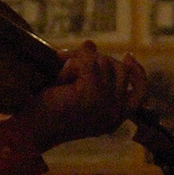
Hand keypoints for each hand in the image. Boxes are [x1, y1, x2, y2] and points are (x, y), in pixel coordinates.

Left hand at [16, 41, 146, 152]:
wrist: (32, 130)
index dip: (138, 72)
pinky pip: (88, 60)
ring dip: (78, 62)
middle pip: (119, 69)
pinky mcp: (92, 92)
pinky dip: (71, 62)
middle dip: (95, 60)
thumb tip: (91, 45)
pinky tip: (60, 76)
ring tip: (61, 77)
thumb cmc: (48, 113)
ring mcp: (106, 103)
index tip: (129, 56)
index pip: (141, 92)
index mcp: (115, 119)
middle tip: (69, 63)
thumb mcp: (77, 97)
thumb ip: (92, 77)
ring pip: (102, 61)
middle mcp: (116, 113)